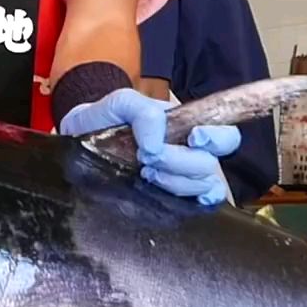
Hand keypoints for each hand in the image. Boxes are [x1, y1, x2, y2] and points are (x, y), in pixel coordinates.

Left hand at [59, 88, 240, 204]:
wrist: (82, 139)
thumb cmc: (105, 117)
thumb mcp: (121, 102)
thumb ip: (143, 112)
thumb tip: (157, 142)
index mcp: (185, 125)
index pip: (224, 134)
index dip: (216, 138)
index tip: (193, 138)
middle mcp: (190, 151)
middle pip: (211, 163)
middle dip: (182, 161)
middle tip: (150, 158)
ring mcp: (182, 175)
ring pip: (204, 184)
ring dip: (176, 181)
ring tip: (146, 173)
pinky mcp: (171, 196)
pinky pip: (198, 204)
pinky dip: (192, 202)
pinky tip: (173, 199)